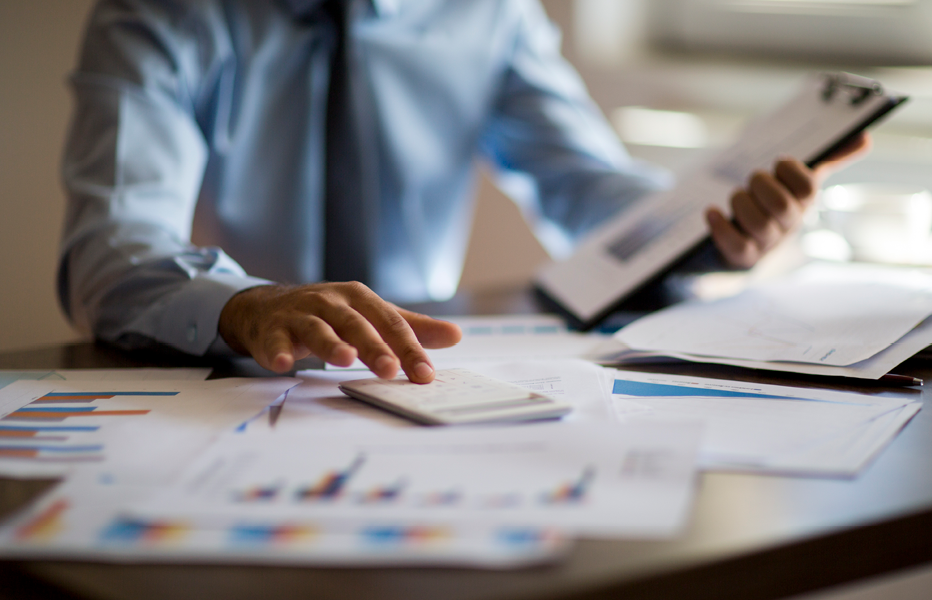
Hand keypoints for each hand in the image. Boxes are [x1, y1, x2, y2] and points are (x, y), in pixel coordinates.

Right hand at [218, 282, 462, 380]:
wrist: (268, 306)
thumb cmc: (328, 314)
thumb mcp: (370, 315)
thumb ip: (410, 327)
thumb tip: (456, 335)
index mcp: (359, 298)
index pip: (390, 323)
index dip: (408, 348)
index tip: (425, 374)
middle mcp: (330, 301)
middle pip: (356, 324)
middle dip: (374, 347)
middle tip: (390, 370)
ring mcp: (299, 314)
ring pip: (318, 328)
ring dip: (331, 344)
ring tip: (345, 360)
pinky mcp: (272, 330)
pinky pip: (275, 341)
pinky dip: (278, 351)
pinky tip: (283, 365)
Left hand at [706, 132, 871, 267]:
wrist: (744, 248)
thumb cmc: (771, 205)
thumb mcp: (797, 182)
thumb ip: (828, 160)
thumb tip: (865, 137)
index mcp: (803, 202)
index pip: (808, 188)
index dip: (791, 170)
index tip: (778, 161)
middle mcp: (788, 225)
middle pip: (782, 207)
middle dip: (761, 186)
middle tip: (752, 179)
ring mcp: (767, 243)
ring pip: (759, 226)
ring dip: (741, 204)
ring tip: (735, 196)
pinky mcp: (743, 257)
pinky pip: (736, 246)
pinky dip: (721, 227)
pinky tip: (711, 212)